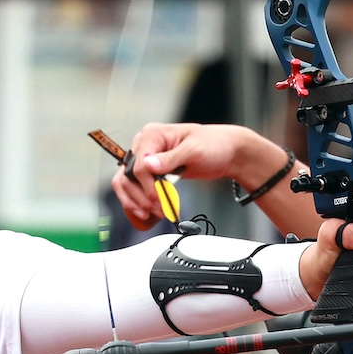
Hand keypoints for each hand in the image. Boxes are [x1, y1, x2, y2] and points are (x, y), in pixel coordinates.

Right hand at [114, 123, 273, 229]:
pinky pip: (136, 192)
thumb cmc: (213, 144)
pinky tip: (148, 218)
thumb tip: (149, 164)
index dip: (148, 187)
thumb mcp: (194, 149)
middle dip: (141, 199)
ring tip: (153, 217)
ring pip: (126, 187)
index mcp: (152, 135)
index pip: (138, 166)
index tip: (160, 201)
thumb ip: (170, 158)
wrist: (226, 152)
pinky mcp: (151, 175)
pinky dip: (139, 206)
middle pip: (127, 178)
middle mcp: (144, 146)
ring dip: (136, 205)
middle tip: (160, 212)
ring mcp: (146, 161)